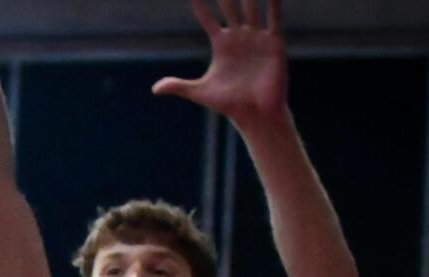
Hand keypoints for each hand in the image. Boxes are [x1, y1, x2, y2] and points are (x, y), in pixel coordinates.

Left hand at [153, 0, 287, 128]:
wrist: (256, 114)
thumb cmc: (230, 104)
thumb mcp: (200, 92)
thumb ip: (178, 86)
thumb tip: (154, 89)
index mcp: (221, 43)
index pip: (207, 16)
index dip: (199, 2)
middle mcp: (239, 36)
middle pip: (229, 5)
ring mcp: (256, 37)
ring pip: (251, 6)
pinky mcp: (273, 42)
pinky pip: (274, 17)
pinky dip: (273, 2)